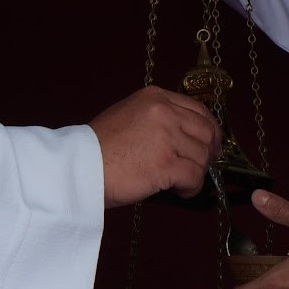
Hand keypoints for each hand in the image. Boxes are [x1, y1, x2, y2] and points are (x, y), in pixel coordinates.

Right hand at [91, 86, 220, 206]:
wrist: (79, 168)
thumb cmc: (97, 148)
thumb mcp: (128, 116)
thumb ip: (157, 119)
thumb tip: (184, 137)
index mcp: (155, 97)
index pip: (199, 110)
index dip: (209, 131)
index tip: (209, 145)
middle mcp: (164, 112)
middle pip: (206, 133)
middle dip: (208, 153)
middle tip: (201, 167)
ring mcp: (167, 137)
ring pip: (202, 156)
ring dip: (196, 173)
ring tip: (180, 182)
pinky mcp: (167, 164)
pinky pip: (194, 177)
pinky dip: (191, 187)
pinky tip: (179, 191)